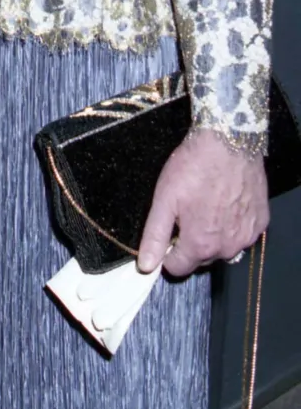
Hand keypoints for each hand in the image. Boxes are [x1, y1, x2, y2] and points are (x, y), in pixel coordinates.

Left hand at [137, 128, 267, 276]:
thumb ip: (155, 236)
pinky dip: (233, 224)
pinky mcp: (261, 222)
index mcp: (200, 245)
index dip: (168, 254)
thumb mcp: (164, 199)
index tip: (167, 236)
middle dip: (191, 242)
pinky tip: (226, 203)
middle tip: (186, 213)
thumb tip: (146, 266)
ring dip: (214, 235)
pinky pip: (242, 233)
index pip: (179, 268)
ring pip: (224, 247)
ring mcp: (247, 236)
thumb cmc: (194, 167)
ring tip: (206, 206)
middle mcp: (227, 248)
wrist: (229, 141)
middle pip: (202, 258)